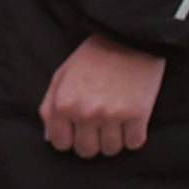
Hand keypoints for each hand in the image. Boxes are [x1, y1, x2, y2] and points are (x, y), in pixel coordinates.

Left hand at [42, 33, 165, 155]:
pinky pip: (135, 143)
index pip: (60, 144)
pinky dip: (134, 137)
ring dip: (114, 141)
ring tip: (116, 124)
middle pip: (86, 151)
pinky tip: (132, 124)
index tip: (78, 130)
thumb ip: (50, 108)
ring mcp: (113, 115)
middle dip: (91, 142)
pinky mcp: (138, 114)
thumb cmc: (92, 57)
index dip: (69, 138)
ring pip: (111, 150)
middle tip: (99, 128)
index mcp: (63, 105)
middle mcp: (85, 114)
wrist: (129, 38)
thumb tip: (50, 138)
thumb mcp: (61, 77)